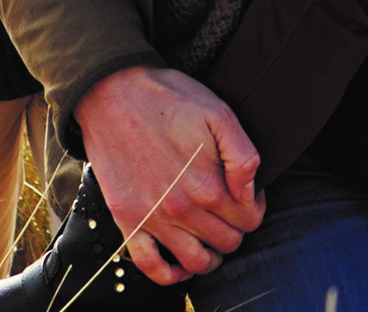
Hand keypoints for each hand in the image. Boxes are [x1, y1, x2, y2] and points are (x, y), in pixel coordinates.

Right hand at [78, 65, 263, 282]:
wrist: (112, 93)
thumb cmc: (169, 99)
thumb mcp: (219, 113)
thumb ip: (244, 156)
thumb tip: (249, 193)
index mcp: (209, 184)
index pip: (249, 220)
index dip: (254, 207)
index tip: (246, 192)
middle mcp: (182, 209)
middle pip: (227, 242)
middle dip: (236, 228)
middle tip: (229, 209)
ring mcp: (153, 218)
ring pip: (196, 262)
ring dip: (211, 255)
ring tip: (211, 235)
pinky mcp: (127, 220)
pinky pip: (150, 266)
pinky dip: (170, 274)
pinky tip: (181, 264)